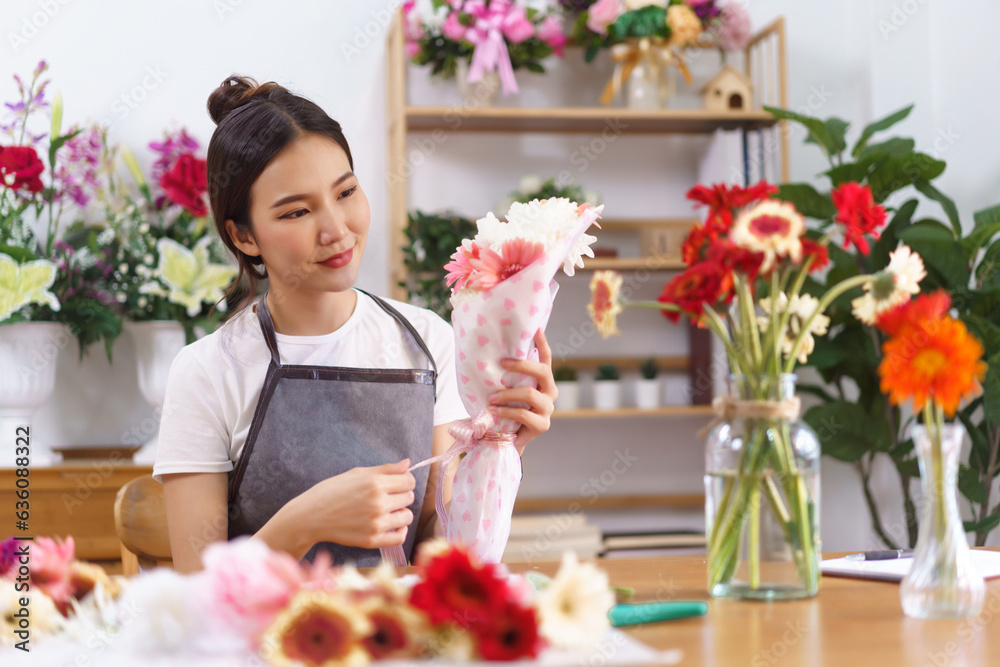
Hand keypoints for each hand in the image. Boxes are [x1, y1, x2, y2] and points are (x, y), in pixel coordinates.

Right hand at [292, 459, 415, 549]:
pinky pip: (400, 537)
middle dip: (401, 495)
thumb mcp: (356, 473)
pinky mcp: (372, 540)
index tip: (395, 484)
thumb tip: (408, 463)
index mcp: (375, 484)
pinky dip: (400, 531)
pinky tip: (390, 525)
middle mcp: (378, 503)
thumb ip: (385, 469)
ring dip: (400, 513)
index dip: (404, 481)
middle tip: (387, 497)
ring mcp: (376, 523)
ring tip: (387, 511)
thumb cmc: (331, 491)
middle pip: (409, 498)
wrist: (311, 517)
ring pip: (407, 517)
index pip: (409, 481)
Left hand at [488, 329, 556, 454]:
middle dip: (523, 365)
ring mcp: (548, 409)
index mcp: (543, 380)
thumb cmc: (504, 409)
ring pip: (530, 394)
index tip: (536, 328)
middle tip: (503, 362)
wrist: (507, 440)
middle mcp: (550, 392)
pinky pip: (523, 414)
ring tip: (490, 398)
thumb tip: (484, 354)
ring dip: (507, 394)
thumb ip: (505, 376)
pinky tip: (492, 412)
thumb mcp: (505, 389)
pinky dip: (505, 412)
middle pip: (542, 372)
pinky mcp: (542, 425)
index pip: (545, 358)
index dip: (542, 343)